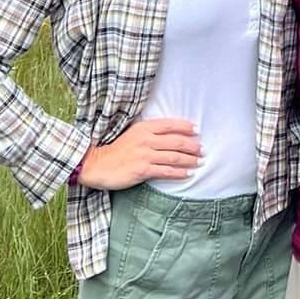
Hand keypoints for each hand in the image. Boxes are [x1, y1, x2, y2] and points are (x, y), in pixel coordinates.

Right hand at [75, 119, 201, 188]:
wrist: (96, 165)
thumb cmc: (116, 150)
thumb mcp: (132, 134)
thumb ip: (149, 132)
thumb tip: (170, 135)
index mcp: (143, 128)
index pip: (169, 125)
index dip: (185, 127)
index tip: (197, 130)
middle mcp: (146, 140)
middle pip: (176, 141)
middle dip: (192, 146)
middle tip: (203, 149)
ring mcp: (145, 155)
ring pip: (174, 157)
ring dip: (190, 160)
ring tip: (200, 162)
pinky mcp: (142, 170)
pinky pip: (166, 171)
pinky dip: (179, 172)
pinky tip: (188, 174)